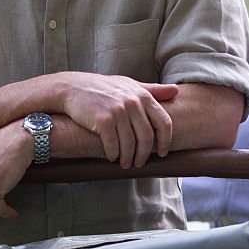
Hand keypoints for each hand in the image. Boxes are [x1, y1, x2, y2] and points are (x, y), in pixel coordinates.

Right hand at [59, 73, 178, 167]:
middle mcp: (133, 102)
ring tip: (125, 163)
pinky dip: (113, 154)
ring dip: (128, 158)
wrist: (72, 88)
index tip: (162, 153)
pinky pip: (113, 145)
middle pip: (147, 137)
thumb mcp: (130, 85)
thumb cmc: (103, 88)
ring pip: (130, 144)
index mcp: (143, 95)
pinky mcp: (103, 120)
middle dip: (144, 154)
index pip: (164, 122)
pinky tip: (111, 157)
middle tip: (139, 163)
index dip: (165, 140)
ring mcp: (118, 111)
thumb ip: (153, 90)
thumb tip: (176, 91)